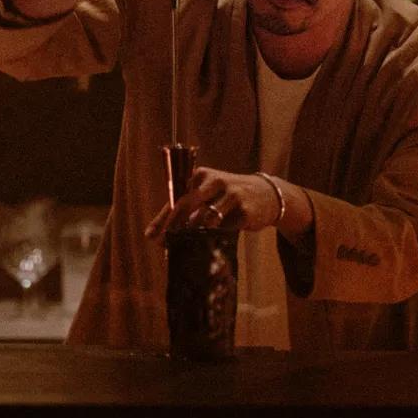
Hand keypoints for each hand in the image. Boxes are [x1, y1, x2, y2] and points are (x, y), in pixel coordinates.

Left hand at [145, 167, 283, 237]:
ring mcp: (232, 194)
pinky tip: (229, 227)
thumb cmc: (228, 196)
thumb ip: (186, 210)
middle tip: (167, 241)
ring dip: (200, 229)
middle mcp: (215, 181)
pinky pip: (226, 228)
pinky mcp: (245, 209)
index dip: (163, 218)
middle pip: (188, 204)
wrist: (267, 194)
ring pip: (207, 218)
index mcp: (202, 175)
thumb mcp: (208, 195)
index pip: (177, 197)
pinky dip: (222, 232)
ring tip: (204, 231)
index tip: (151, 235)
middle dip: (175, 225)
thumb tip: (161, 234)